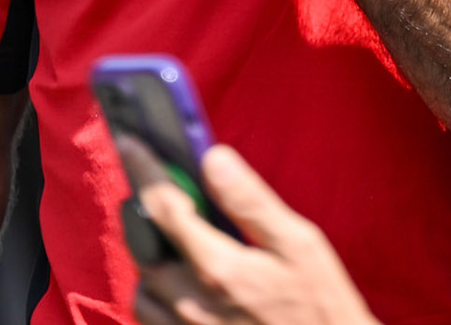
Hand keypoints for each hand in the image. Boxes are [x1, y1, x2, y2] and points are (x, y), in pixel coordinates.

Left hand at [119, 137, 380, 324]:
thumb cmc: (321, 307)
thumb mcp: (301, 245)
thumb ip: (251, 202)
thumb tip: (213, 158)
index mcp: (219, 269)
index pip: (164, 207)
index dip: (144, 170)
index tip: (130, 143)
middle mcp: (192, 304)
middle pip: (143, 249)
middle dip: (145, 216)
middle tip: (160, 193)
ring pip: (142, 291)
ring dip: (150, 261)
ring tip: (174, 243)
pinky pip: (151, 321)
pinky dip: (155, 297)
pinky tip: (178, 286)